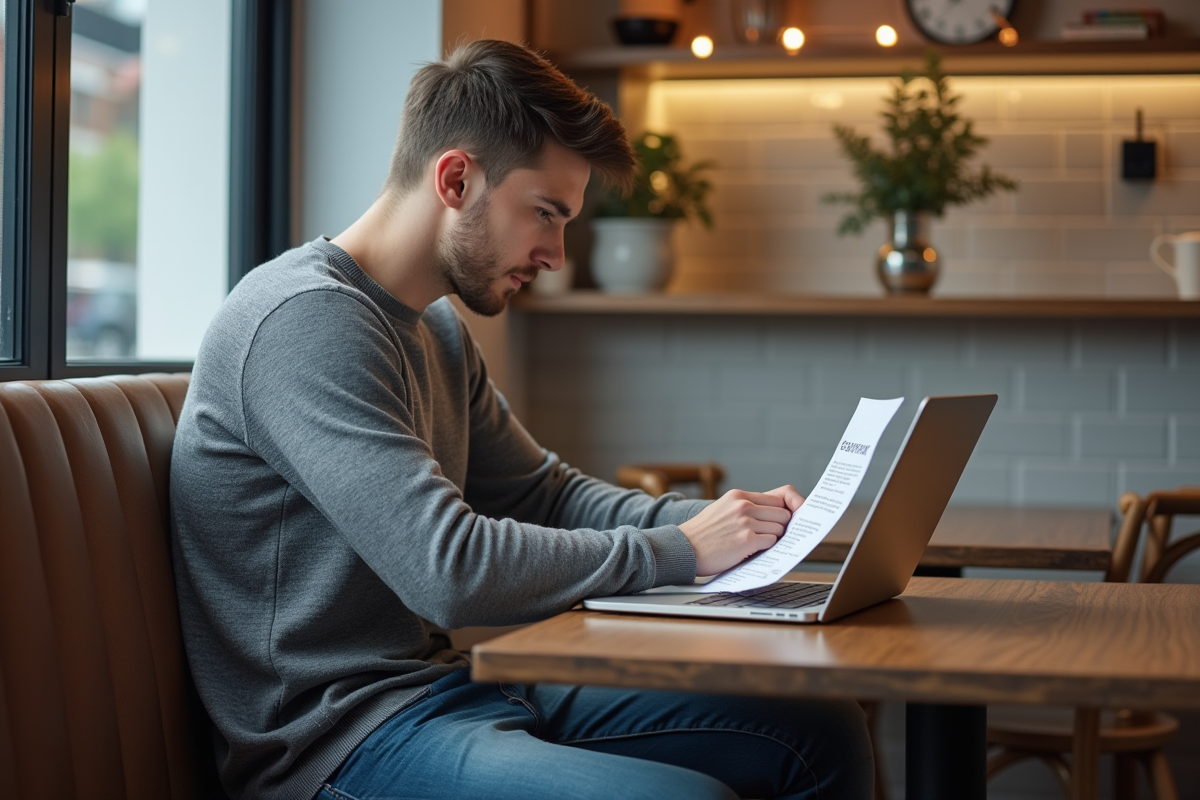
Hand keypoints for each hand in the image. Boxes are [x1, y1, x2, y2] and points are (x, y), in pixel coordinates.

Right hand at [678, 486, 804, 575]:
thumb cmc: (703, 533)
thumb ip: (746, 508)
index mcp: (738, 495)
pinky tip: (751, 550)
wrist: (683, 548)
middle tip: (769, 536)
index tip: (791, 518)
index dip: (787, 510)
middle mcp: (743, 505)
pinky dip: (766, 548)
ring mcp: (745, 521)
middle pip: (783, 514)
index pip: (779, 497)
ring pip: (780, 528)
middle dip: (779, 527)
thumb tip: (776, 516)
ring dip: (772, 539)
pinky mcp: (746, 539)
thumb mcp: (723, 509)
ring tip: (754, 544)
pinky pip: (772, 542)